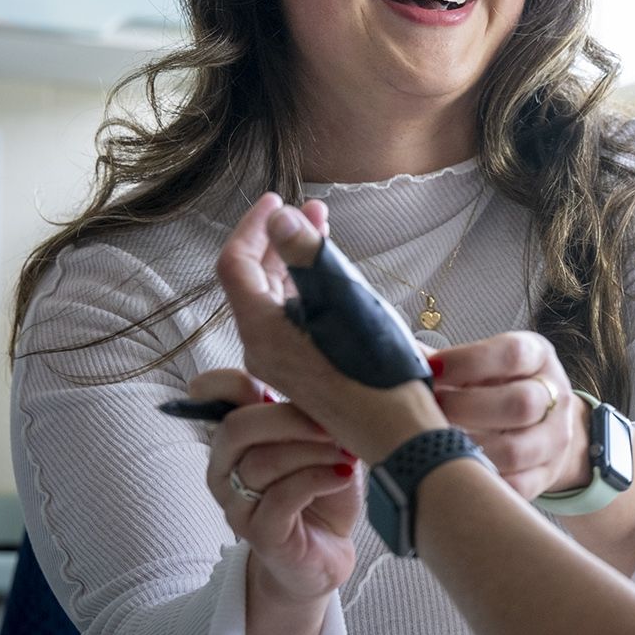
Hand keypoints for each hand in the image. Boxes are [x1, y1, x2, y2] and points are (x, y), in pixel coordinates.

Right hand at [198, 366, 360, 602]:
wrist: (328, 552)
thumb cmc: (324, 488)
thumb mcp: (322, 441)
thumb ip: (310, 411)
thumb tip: (325, 375)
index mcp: (236, 438)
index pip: (216, 398)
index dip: (228, 381)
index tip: (269, 381)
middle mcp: (225, 470)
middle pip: (237, 428)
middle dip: (289, 419)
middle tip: (332, 424)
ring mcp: (237, 505)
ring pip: (264, 462)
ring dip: (313, 451)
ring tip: (347, 453)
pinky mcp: (260, 534)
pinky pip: (282, 497)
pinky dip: (318, 479)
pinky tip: (342, 476)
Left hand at [216, 194, 445, 461]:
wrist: (398, 435)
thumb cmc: (375, 371)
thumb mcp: (343, 302)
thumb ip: (306, 255)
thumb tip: (279, 218)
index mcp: (261, 330)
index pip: (235, 264)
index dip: (252, 226)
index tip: (278, 199)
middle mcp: (263, 349)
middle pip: (255, 281)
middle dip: (281, 239)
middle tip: (312, 211)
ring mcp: (284, 364)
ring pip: (278, 301)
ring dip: (298, 263)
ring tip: (326, 234)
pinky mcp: (306, 374)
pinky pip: (296, 321)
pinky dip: (310, 291)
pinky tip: (338, 282)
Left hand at [432, 331, 591, 499]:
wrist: (542, 426)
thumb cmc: (496, 388)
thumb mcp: (481, 365)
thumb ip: (442, 362)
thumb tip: (393, 357)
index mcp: (537, 356)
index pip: (512, 354)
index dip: (468, 362)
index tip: (431, 369)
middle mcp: (555, 395)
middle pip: (520, 404)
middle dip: (465, 409)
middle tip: (427, 411)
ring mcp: (555, 439)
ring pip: (516, 451)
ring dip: (468, 449)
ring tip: (432, 445)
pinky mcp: (546, 475)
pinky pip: (515, 487)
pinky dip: (480, 482)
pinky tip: (452, 473)